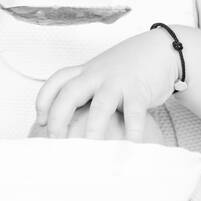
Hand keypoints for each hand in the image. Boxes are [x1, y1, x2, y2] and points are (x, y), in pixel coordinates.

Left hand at [34, 30, 181, 141]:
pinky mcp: (139, 89)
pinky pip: (134, 114)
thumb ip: (87, 89)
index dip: (44, 100)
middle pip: (70, 93)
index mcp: (86, 71)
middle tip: (56, 140)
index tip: (40, 120)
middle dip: (59, 117)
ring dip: (93, 129)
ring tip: (89, 152)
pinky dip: (132, 133)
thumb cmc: (128, 67)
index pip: (57, 81)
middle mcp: (97, 74)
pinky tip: (129, 150)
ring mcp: (118, 81)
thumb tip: (68, 118)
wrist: (161, 49)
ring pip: (100, 105)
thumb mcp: (102, 72)